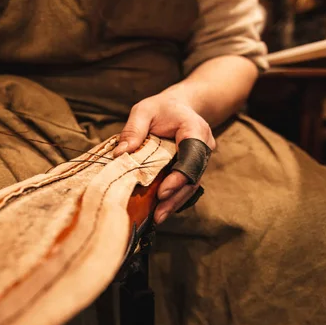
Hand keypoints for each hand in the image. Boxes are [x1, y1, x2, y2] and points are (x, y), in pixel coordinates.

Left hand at [113, 86, 215, 224]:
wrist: (180, 107)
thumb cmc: (162, 108)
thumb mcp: (143, 110)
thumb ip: (133, 129)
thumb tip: (120, 154)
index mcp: (194, 128)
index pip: (192, 155)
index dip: (179, 176)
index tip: (162, 191)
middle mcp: (204, 145)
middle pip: (194, 176)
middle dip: (176, 196)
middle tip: (158, 213)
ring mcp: (201, 159)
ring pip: (192, 185)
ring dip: (175, 202)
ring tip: (158, 217)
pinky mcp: (194, 168)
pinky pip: (186, 185)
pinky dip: (174, 198)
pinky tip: (161, 210)